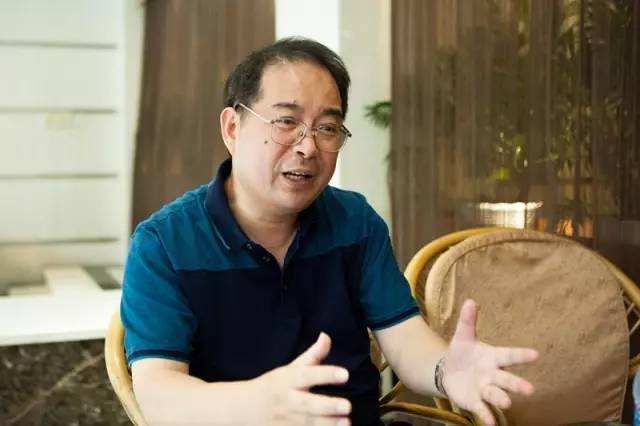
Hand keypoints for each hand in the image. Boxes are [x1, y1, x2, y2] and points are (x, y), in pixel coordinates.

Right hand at [252, 332, 351, 425]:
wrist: (245, 409)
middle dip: (327, 406)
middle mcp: (287, 400)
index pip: (307, 375)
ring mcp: (285, 420)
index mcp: (288, 380)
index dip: (326, 374)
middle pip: (307, 404)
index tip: (345, 374)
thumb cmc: (274, 386)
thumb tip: (327, 336)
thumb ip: (312, 355)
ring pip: (307, 423)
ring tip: (346, 422)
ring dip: (328, 424)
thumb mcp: (290, 368)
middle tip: (347, 405)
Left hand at [442, 299, 538, 425]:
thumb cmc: (462, 352)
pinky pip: (482, 409)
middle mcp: (492, 375)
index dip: (521, 355)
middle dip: (517, 384)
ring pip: (495, 395)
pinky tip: (490, 424)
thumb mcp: (463, 335)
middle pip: (506, 379)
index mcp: (493, 357)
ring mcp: (484, 389)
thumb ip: (468, 320)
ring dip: (502, 399)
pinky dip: (486, 416)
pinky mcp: (474, 401)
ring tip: (507, 404)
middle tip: (529, 389)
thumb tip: (470, 301)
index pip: (509, 355)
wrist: (449, 371)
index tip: (535, 354)